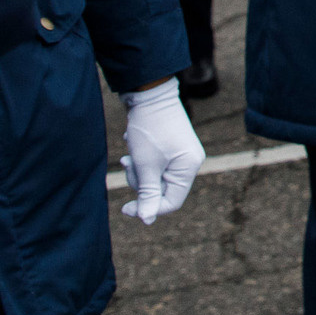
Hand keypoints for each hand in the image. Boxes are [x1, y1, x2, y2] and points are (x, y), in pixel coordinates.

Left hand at [118, 81, 204, 224]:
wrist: (149, 93)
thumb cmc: (149, 129)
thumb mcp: (145, 166)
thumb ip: (148, 195)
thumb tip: (147, 221)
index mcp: (189, 168)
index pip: (171, 202)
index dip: (148, 208)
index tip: (126, 207)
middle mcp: (189, 162)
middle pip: (162, 190)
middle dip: (141, 182)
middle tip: (127, 165)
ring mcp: (181, 153)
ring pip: (156, 177)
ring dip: (139, 171)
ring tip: (129, 155)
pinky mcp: (172, 146)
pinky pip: (155, 164)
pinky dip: (142, 161)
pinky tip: (134, 146)